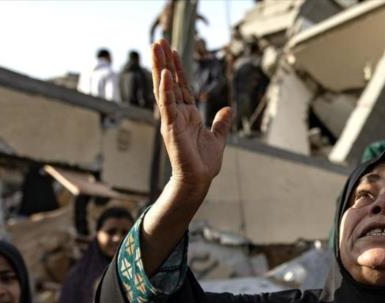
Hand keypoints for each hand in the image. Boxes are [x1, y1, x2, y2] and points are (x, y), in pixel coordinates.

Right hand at [151, 39, 231, 192]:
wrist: (199, 180)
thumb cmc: (204, 163)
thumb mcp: (218, 138)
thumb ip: (221, 123)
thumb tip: (228, 109)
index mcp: (188, 115)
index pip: (181, 86)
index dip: (178, 68)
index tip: (173, 50)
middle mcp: (177, 114)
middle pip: (169, 82)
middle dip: (164, 61)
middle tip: (158, 40)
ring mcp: (172, 120)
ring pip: (164, 89)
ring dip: (160, 68)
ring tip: (155, 48)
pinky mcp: (172, 128)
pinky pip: (168, 105)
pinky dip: (166, 90)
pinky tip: (164, 75)